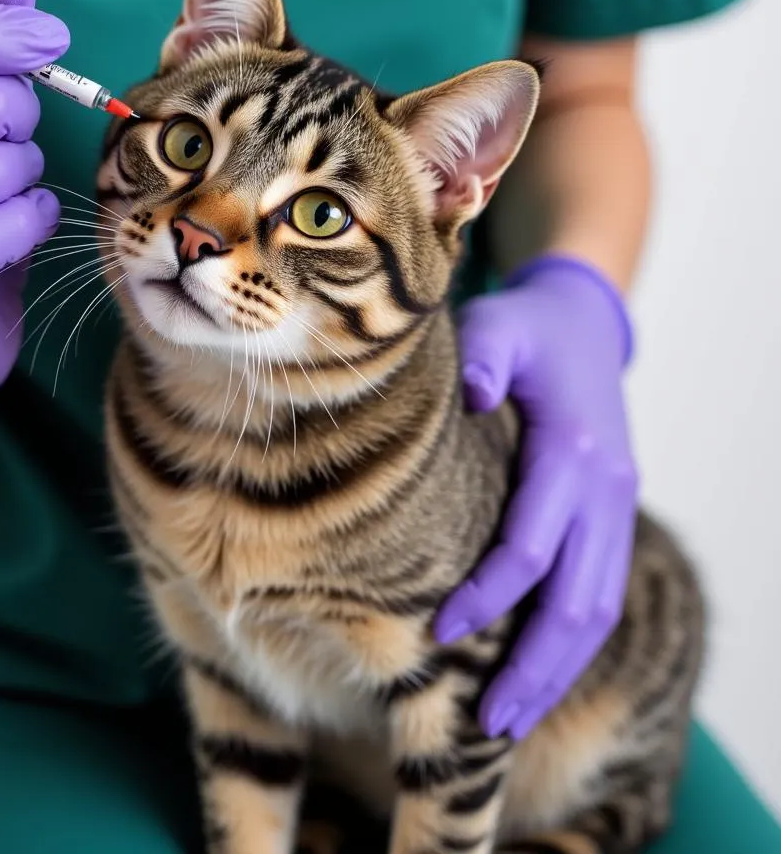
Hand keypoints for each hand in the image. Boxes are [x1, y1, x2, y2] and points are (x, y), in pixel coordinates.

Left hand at [435, 255, 637, 740]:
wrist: (584, 324)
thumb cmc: (525, 329)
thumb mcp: (497, 326)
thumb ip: (483, 357)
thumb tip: (472, 392)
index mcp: (572, 450)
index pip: (530, 546)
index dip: (484, 595)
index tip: (432, 632)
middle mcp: (605, 489)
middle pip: (575, 601)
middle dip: (530, 666)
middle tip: (482, 724)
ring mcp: (617, 507)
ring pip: (597, 609)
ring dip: (557, 670)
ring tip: (509, 721)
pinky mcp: (613, 515)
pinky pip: (600, 593)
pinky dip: (573, 644)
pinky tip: (538, 675)